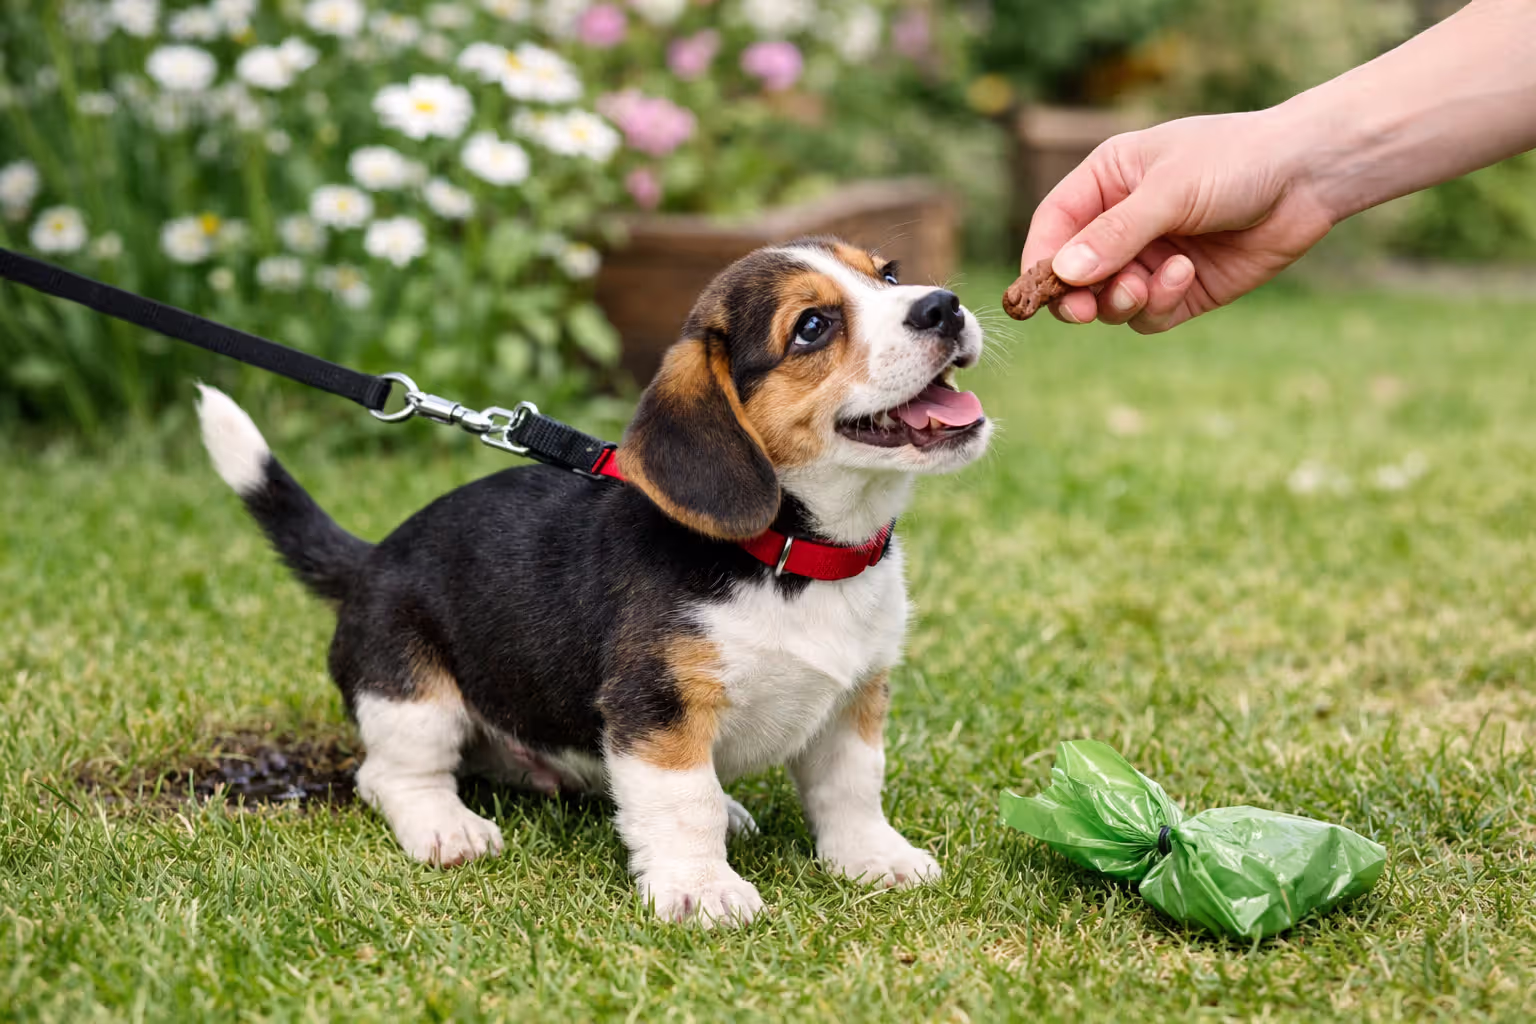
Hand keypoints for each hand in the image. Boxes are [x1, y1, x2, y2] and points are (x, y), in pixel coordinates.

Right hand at [1020, 110, 1337, 332]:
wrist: (1310, 176)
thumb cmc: (1237, 161)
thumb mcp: (1170, 189)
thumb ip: (1116, 233)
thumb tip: (1064, 273)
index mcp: (1107, 182)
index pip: (1054, 226)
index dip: (1041, 258)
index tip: (1040, 288)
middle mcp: (1121, 223)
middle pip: (1072, 274)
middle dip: (1076, 295)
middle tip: (1082, 310)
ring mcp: (1150, 259)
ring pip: (1108, 301)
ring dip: (1121, 300)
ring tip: (1146, 284)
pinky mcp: (1181, 289)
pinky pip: (1148, 314)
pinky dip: (1158, 303)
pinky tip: (1184, 275)